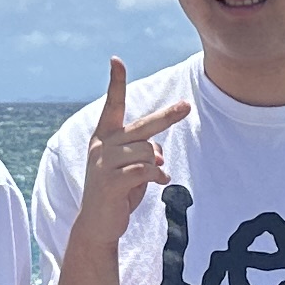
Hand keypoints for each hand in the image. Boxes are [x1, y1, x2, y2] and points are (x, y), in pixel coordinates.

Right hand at [78, 57, 194, 242]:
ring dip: (156, 163)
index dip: (115, 83)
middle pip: (142, 126)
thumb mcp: (130, 167)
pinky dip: (157, 175)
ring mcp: (104, 163)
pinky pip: (145, 170)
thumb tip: (158, 153)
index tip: (116, 60)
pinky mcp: (111, 182)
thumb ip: (144, 152)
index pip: (112, 105)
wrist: (98, 224)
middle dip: (167, 116)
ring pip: (147, 151)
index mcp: (104, 137)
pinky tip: (160, 181)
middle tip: (186, 106)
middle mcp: (102, 145)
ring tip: (155, 175)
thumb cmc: (117, 191)